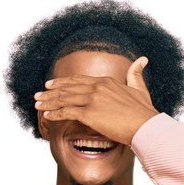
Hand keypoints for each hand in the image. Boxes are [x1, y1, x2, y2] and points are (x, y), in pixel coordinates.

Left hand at [34, 57, 159, 144]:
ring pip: (64, 99)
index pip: (79, 80)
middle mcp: (97, 88)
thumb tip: (142, 59)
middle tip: (39, 94)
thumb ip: (136, 74)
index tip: (52, 84)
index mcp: (106, 82)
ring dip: (48, 102)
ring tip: (37, 105)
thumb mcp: (140, 89)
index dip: (63, 82)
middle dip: (51, 92)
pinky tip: (46, 115)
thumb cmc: (144, 112)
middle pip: (68, 88)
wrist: (146, 125)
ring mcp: (92, 100)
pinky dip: (55, 113)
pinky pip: (67, 112)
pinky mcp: (89, 114)